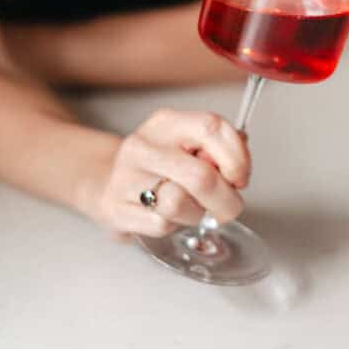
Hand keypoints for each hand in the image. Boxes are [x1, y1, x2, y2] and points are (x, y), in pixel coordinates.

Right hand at [94, 108, 250, 236]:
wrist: (107, 182)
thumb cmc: (160, 166)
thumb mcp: (187, 145)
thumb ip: (218, 150)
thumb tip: (239, 167)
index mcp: (166, 122)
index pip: (212, 127)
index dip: (237, 157)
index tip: (241, 178)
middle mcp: (143, 145)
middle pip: (201, 175)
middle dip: (226, 199)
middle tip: (229, 206)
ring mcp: (125, 177)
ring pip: (179, 203)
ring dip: (197, 214)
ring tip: (192, 208)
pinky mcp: (115, 208)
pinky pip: (160, 225)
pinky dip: (173, 226)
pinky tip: (168, 216)